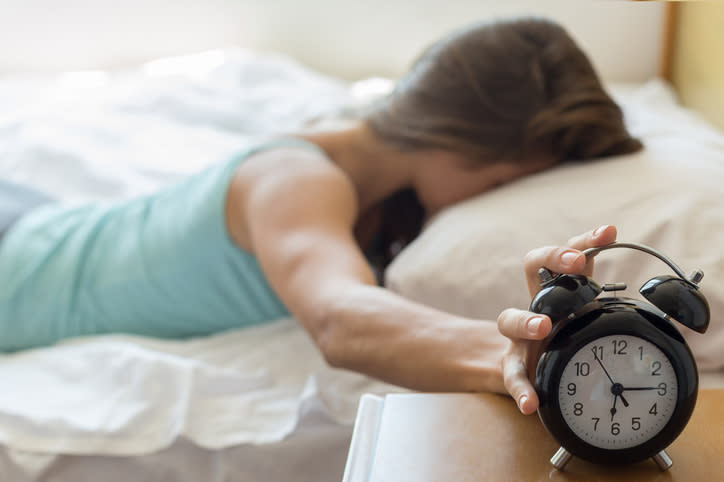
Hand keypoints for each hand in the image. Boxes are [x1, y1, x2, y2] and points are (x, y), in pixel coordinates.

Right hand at [497, 225, 617, 413]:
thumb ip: (618, 314)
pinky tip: (531, 402)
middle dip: (553, 258)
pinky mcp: (514, 365)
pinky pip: (513, 375)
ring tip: (543, 328)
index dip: (585, 242)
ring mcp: (520, 335)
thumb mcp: (591, 322)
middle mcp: (537, 305)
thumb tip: (676, 310)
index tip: (609, 233)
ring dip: (526, 321)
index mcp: (560, 291)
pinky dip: (522, 389)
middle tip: (575, 265)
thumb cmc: (567, 342)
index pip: (568, 256)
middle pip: (532, 266)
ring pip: (510, 318)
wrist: (531, 369)